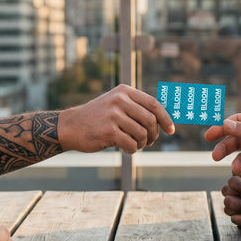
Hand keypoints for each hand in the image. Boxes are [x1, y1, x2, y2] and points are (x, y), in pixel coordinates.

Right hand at [59, 84, 174, 152]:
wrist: (70, 127)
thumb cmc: (97, 118)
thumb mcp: (115, 104)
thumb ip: (136, 108)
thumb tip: (164, 118)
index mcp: (124, 91)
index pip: (154, 104)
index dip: (166, 118)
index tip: (171, 130)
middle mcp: (120, 100)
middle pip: (151, 120)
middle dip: (154, 134)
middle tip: (149, 142)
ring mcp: (114, 115)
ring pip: (142, 134)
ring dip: (141, 143)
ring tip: (133, 145)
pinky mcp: (108, 131)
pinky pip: (132, 144)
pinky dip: (132, 150)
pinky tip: (125, 149)